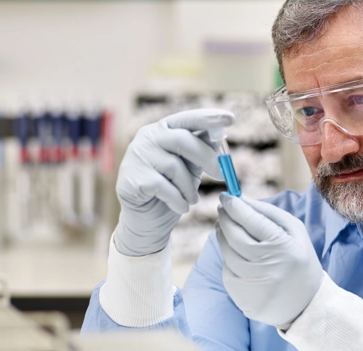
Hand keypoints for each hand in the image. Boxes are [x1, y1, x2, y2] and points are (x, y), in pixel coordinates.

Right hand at [114, 109, 233, 255]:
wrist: (146, 220)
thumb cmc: (171, 191)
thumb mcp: (190, 169)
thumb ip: (200, 152)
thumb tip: (218, 137)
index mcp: (163, 130)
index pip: (187, 119)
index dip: (208, 118)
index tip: (230, 119)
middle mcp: (147, 138)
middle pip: (182, 140)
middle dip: (207, 158)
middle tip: (222, 175)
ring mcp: (137, 157)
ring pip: (174, 167)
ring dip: (190, 188)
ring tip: (192, 200)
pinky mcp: (132, 178)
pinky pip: (164, 187)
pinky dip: (178, 200)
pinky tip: (180, 207)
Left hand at [216, 194, 323, 327]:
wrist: (306, 303)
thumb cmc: (299, 260)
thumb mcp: (295, 231)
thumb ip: (269, 212)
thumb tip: (240, 198)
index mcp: (283, 247)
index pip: (251, 221)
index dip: (235, 206)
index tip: (226, 196)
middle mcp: (266, 266)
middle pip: (234, 236)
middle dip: (225, 218)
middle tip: (223, 208)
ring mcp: (252, 284)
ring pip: (226, 253)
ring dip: (223, 236)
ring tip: (227, 228)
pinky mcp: (241, 297)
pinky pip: (227, 271)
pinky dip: (229, 259)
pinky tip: (238, 255)